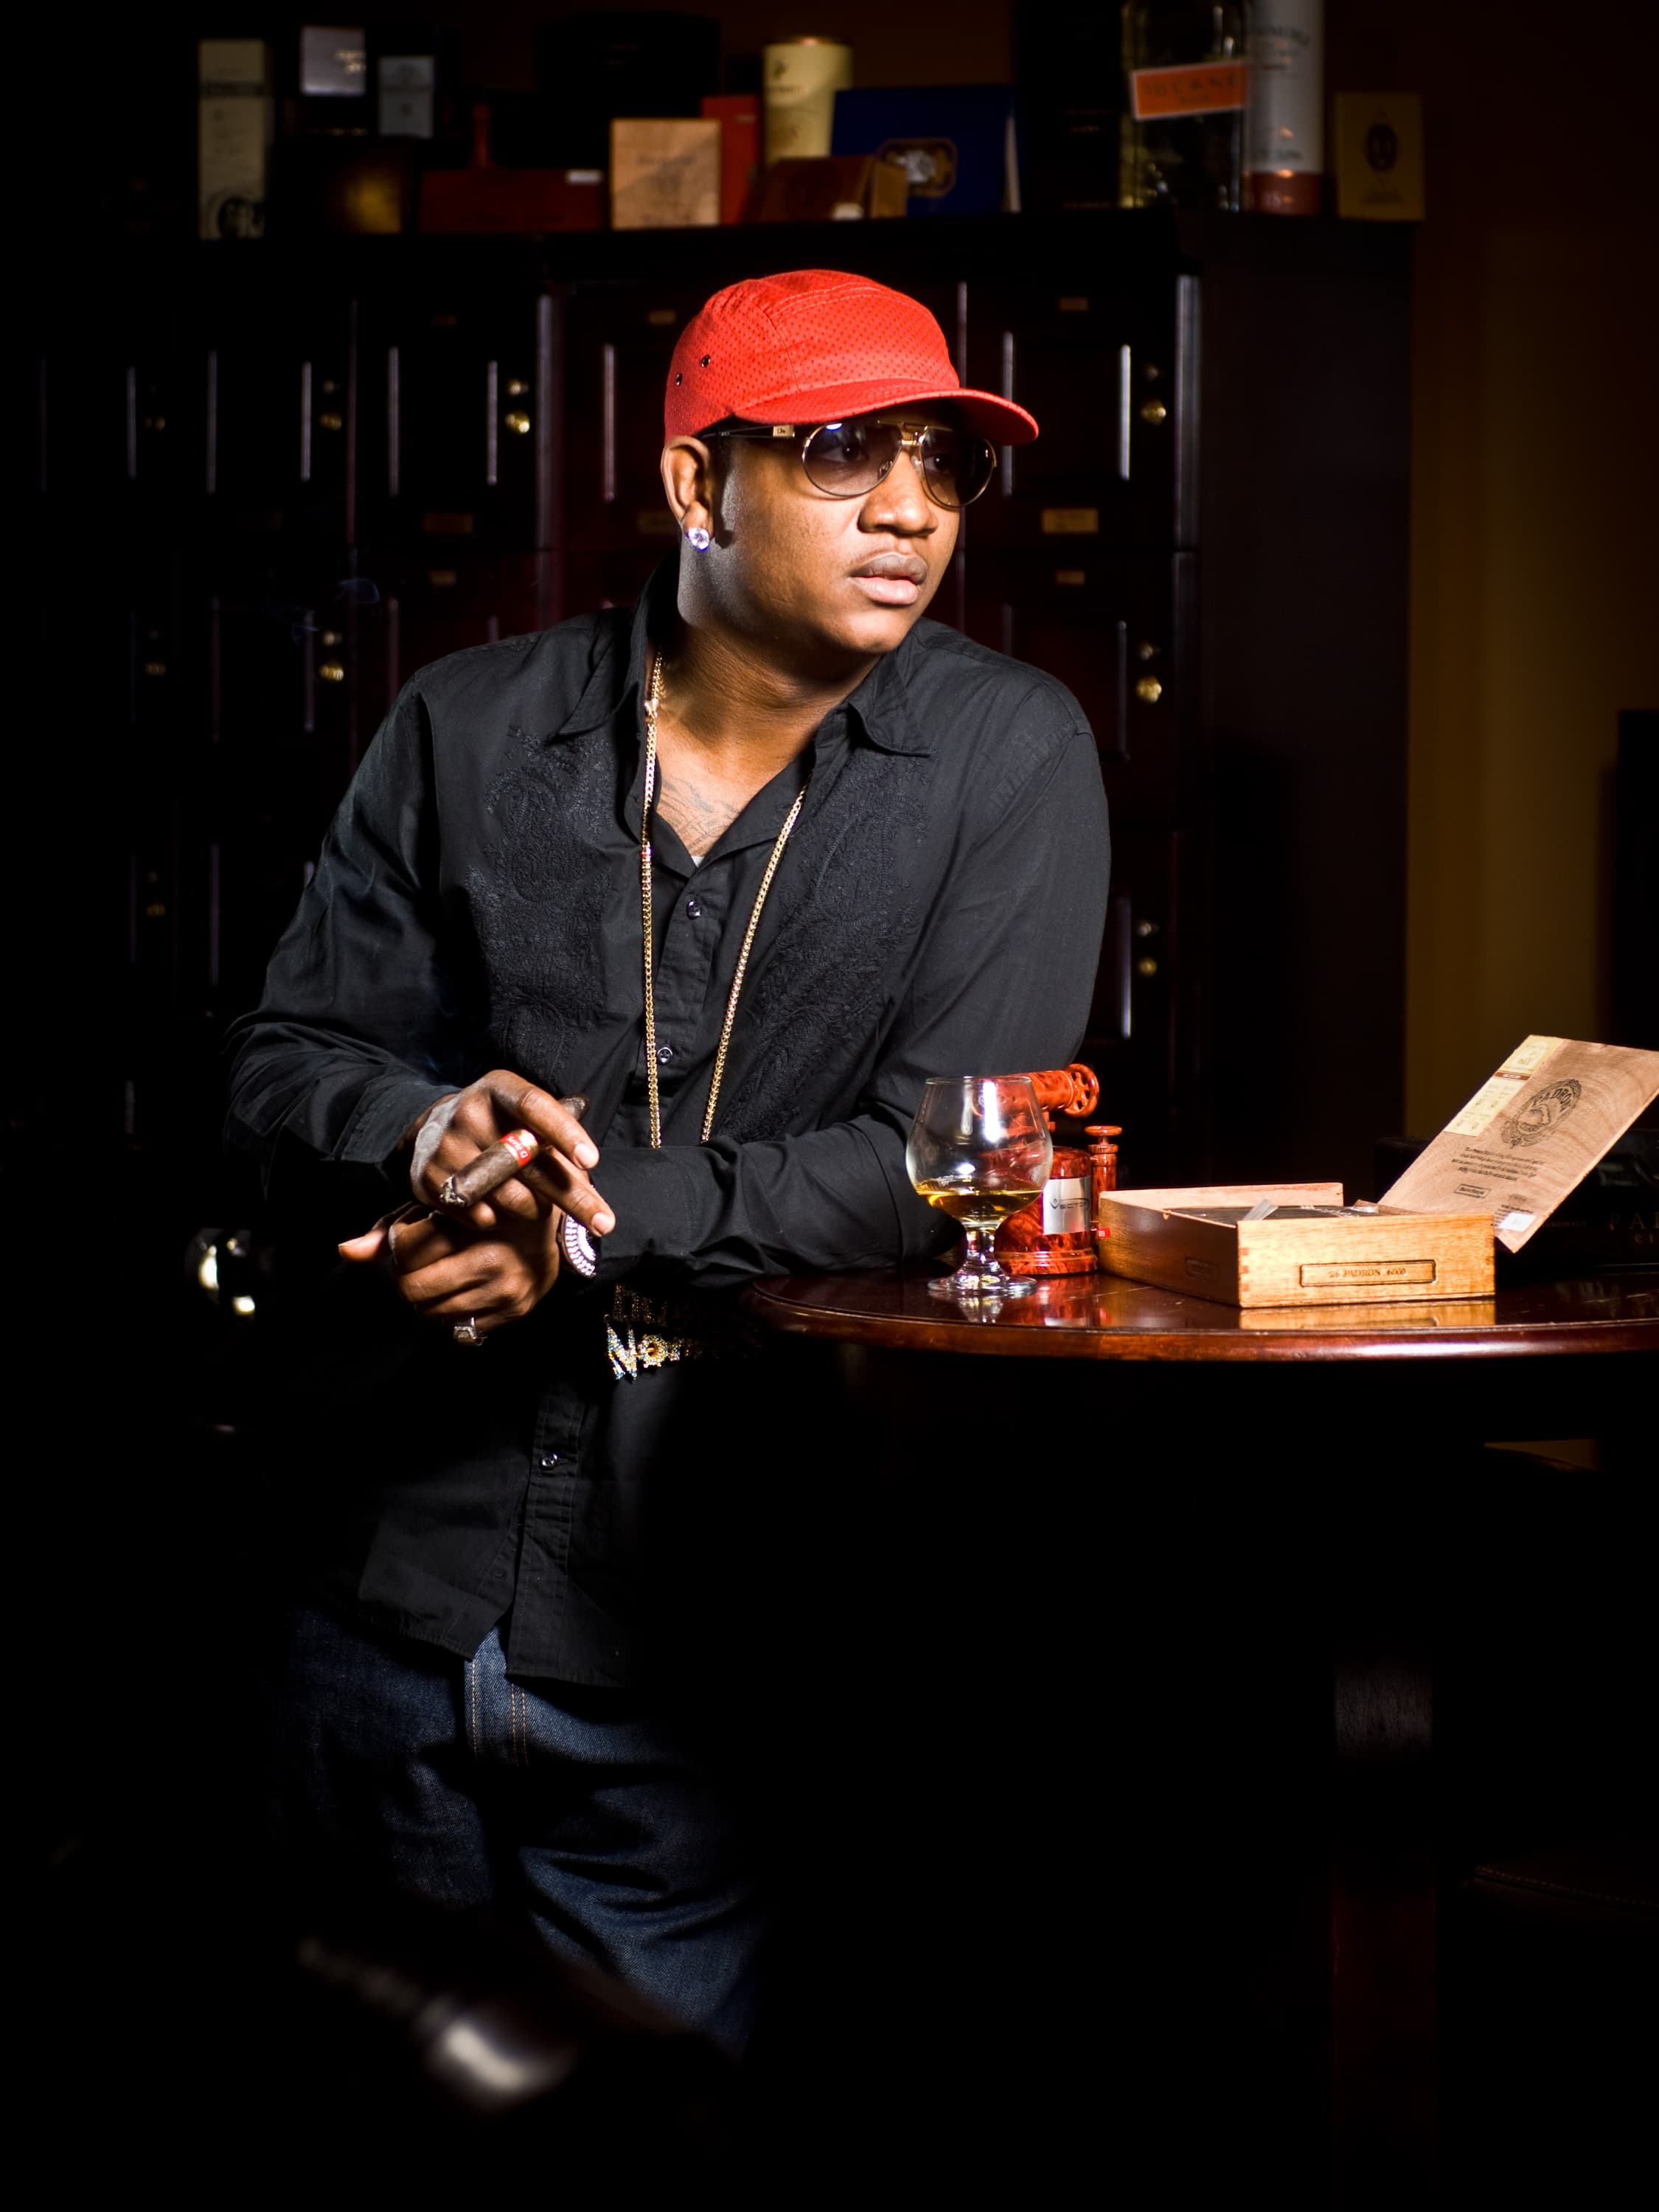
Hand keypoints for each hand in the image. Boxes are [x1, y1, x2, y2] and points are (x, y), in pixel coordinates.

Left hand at [340, 1201, 564, 1337]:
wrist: (550, 1226)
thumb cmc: (485, 1209)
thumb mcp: (441, 1207)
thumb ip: (390, 1228)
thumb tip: (345, 1252)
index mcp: (472, 1221)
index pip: (404, 1248)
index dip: (400, 1243)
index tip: (413, 1235)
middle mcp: (491, 1258)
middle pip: (412, 1287)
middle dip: (406, 1276)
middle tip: (420, 1262)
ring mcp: (505, 1289)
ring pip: (431, 1312)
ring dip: (426, 1298)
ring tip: (441, 1274)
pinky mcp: (515, 1311)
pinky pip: (459, 1329)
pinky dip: (451, 1314)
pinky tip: (462, 1291)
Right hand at [406, 1071, 614, 1236]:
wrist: (434, 1132)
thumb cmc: (497, 1125)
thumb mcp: (522, 1115)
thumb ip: (555, 1132)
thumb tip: (587, 1164)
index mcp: (498, 1089)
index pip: (534, 1107)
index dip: (564, 1133)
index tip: (592, 1161)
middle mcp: (468, 1112)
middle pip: (526, 1161)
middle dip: (572, 1196)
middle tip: (605, 1222)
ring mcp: (445, 1146)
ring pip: (507, 1195)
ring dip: (534, 1209)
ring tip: (540, 1208)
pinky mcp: (428, 1179)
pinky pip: (480, 1214)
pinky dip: (499, 1219)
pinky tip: (499, 1208)